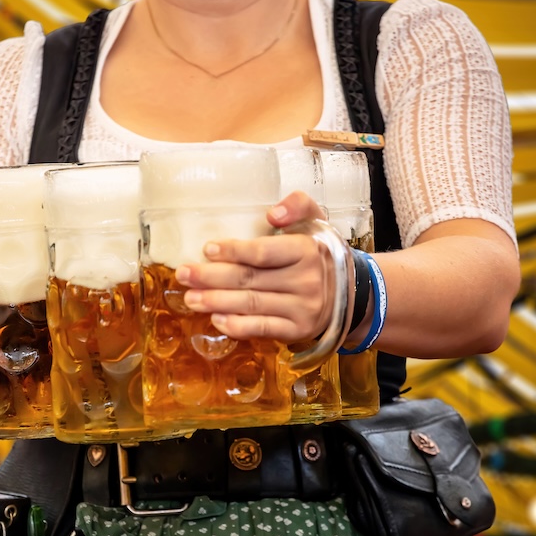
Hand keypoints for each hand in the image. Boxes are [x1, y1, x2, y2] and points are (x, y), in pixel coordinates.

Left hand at [177, 192, 333, 342]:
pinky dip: (237, 326)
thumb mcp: (316, 222)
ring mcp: (303, 308)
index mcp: (307, 250)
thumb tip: (273, 213)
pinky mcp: (297, 329)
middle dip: (211, 277)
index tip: (207, 249)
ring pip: (251, 304)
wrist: (351, 292)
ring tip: (190, 298)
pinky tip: (216, 319)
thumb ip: (298, 205)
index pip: (264, 252)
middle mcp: (306, 280)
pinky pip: (262, 329)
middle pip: (249, 279)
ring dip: (216, 302)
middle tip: (184, 274)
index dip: (234, 251)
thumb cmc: (319, 253)